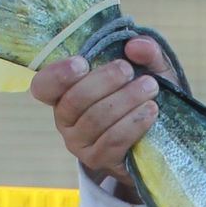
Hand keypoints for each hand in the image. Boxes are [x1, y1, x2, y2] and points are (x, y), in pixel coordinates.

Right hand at [30, 36, 173, 184]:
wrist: (162, 140)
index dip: (57, 75)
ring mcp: (79, 144)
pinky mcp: (98, 160)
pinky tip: (151, 111)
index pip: (43, 86)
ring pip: (96, 119)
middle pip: (74, 100)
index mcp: (65, 93)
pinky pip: (113, 140)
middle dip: (103, 81)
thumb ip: (145, 52)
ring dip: (125, 100)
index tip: (83, 63)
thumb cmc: (143, 97)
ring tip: (149, 87)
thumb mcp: (148, 69)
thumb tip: (135, 45)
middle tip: (128, 70)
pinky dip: (133, 123)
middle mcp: (65, 120)